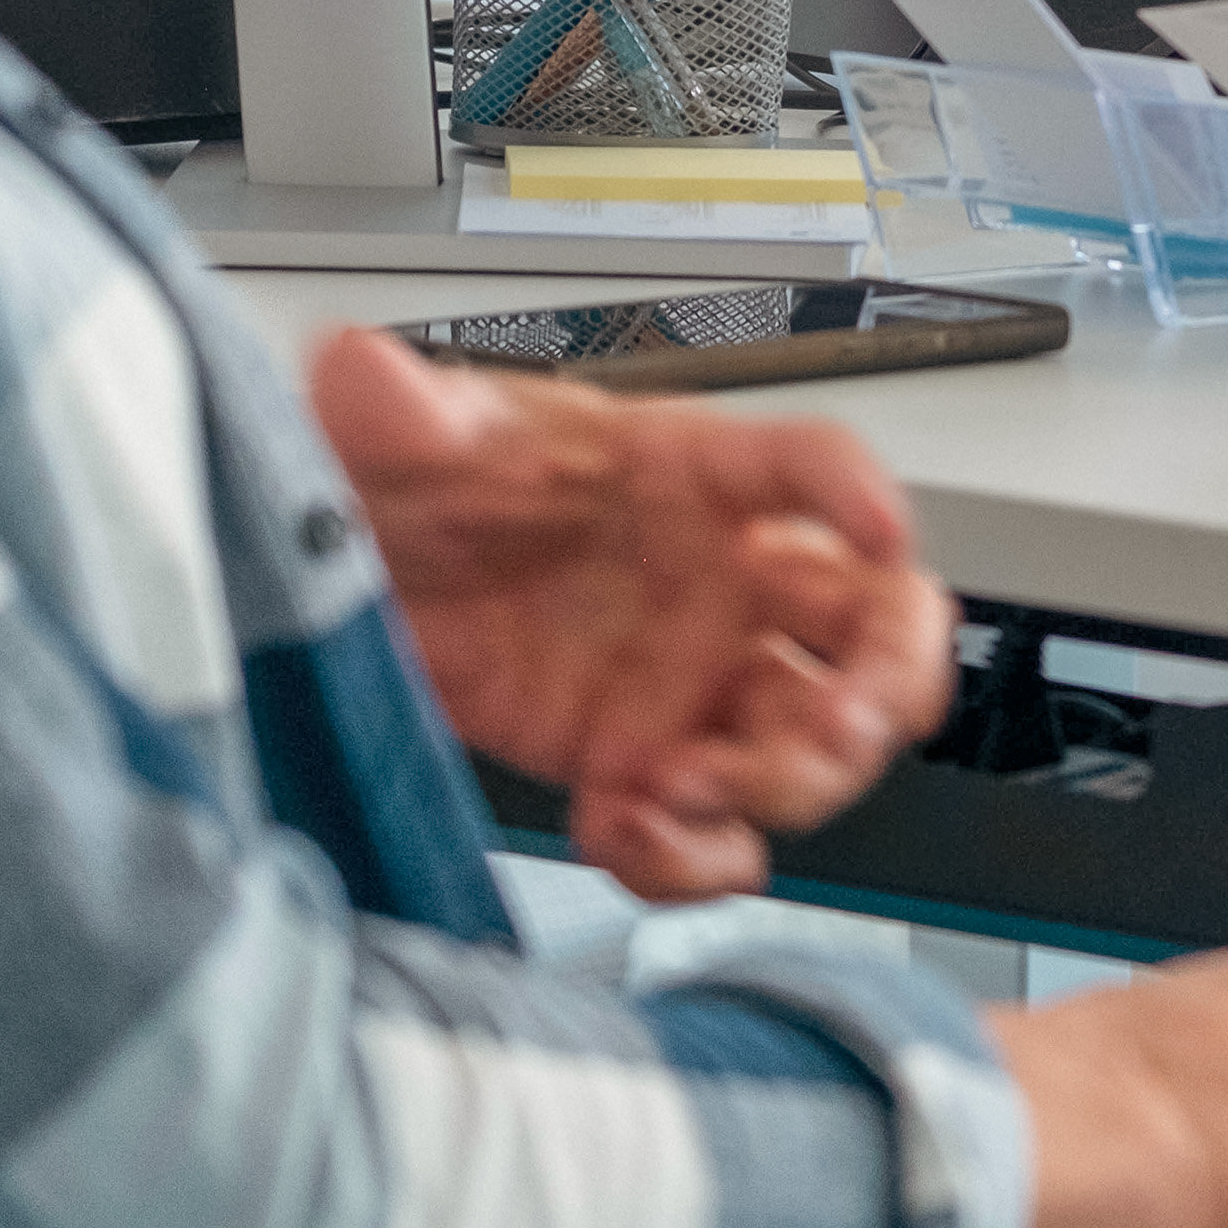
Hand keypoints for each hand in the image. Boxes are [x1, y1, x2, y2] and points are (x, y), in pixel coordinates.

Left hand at [306, 325, 956, 899]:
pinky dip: (690, 860)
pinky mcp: (636, 768)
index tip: (879, 530)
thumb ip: (394, 405)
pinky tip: (624, 832)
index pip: (809, 464)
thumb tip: (361, 367)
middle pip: (877, 618)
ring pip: (819, 739)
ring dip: (786, 778)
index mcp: (687, 476)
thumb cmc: (413, 484)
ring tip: (687, 785)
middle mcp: (719, 580)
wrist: (340, 581)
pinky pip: (717, 837)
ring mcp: (691, 684)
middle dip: (887, 677)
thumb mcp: (401, 435)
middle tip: (834, 716)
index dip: (861, 494)